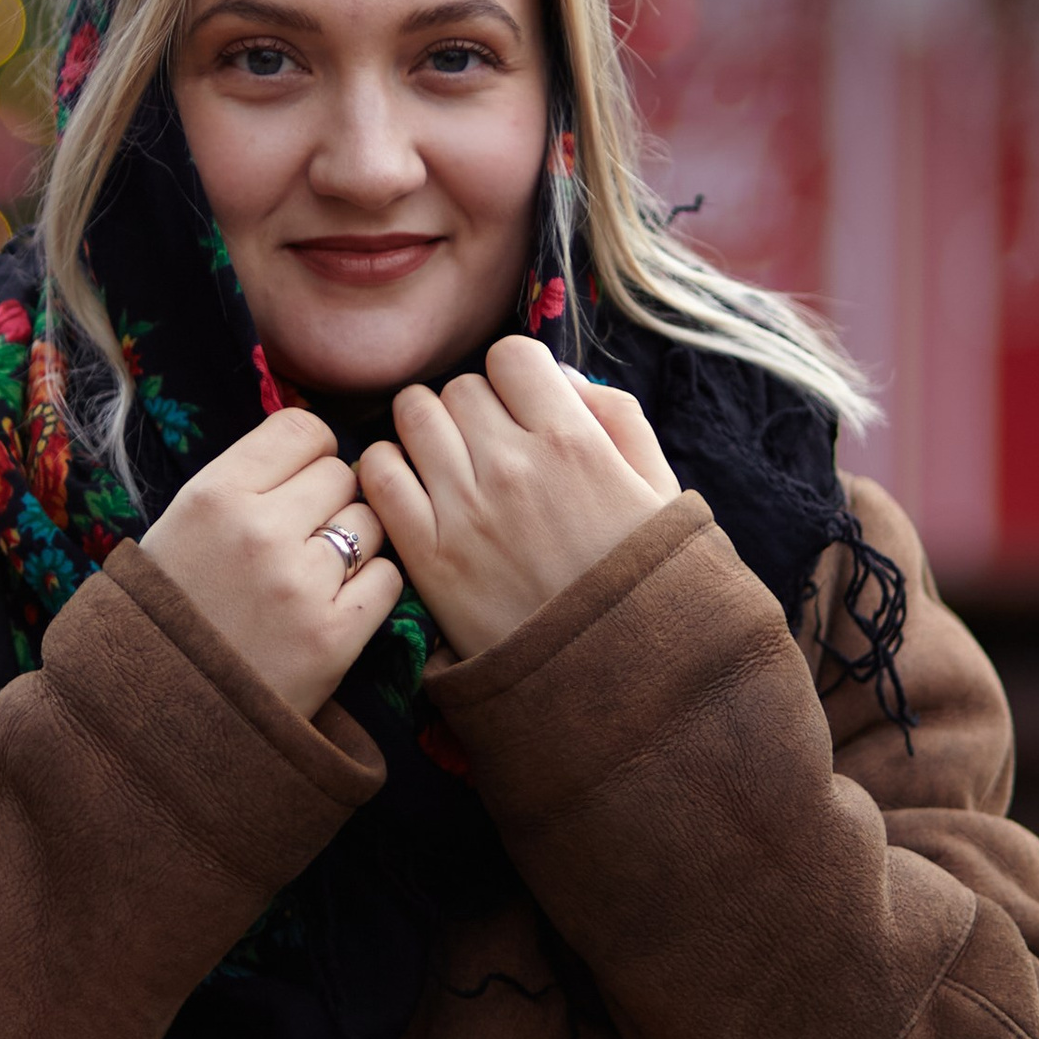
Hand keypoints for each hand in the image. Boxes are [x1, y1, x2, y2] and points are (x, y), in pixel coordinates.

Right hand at [136, 411, 404, 721]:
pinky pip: (388, 578)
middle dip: (329, 501)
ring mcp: (299, 584)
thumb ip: (245, 479)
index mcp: (213, 495)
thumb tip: (317, 443)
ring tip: (314, 576)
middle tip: (302, 539)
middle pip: (341, 474)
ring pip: (371, 522)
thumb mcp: (184, 524)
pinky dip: (371, 590)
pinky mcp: (334, 636)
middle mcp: (258, 531)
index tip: (301, 480)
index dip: (310, 453)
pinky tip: (335, 606)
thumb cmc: (175, 609)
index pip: (303, 429)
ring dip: (355, 543)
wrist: (159, 711)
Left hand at [357, 336, 680, 663]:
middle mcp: (514, 466)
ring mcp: (465, 511)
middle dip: (473, 408)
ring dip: (427, 430)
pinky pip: (378, 473)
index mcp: (574, 442)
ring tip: (448, 464)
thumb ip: (617, 417)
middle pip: (459, 386)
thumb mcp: (659, 490)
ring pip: (411, 416)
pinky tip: (415, 492)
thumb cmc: (644, 584)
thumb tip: (559, 377)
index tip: (524, 408)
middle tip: (489, 447)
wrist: (617, 683)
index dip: (516, 376)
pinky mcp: (427, 557)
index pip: (511, 355)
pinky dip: (388, 469)